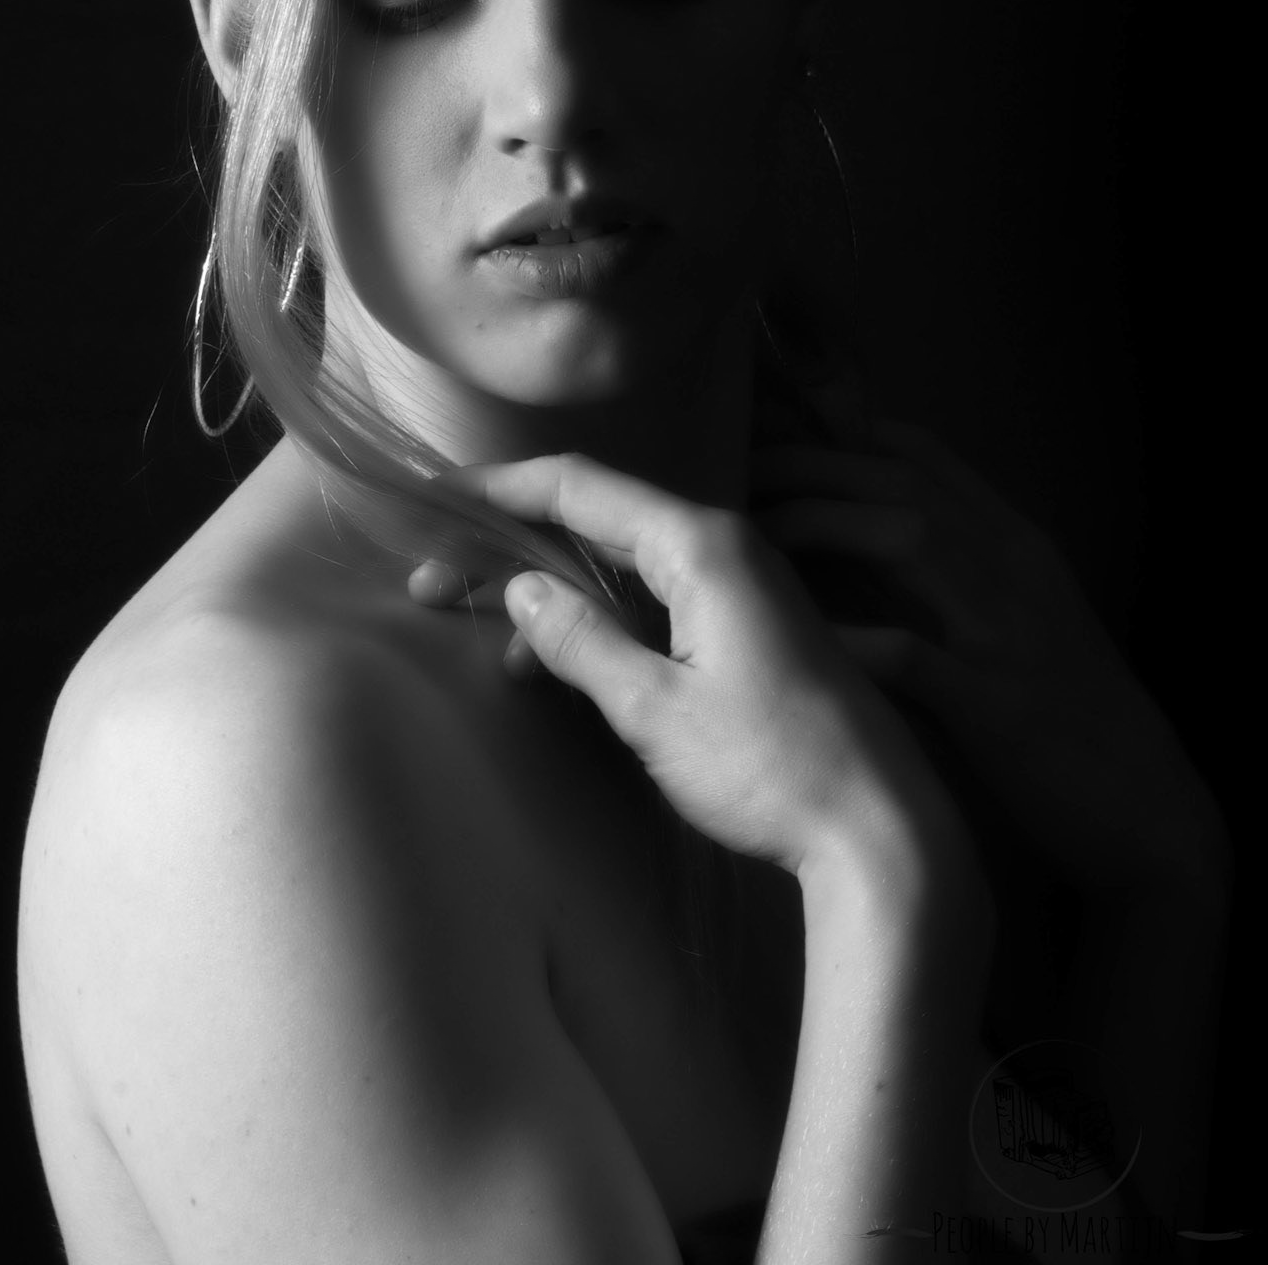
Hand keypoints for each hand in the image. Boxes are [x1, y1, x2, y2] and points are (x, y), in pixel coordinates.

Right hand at [409, 452, 972, 882]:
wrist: (883, 830)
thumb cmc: (770, 768)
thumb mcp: (656, 711)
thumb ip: (581, 643)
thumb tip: (519, 587)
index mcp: (701, 545)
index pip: (579, 485)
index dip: (499, 486)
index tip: (434, 497)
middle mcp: (725, 546)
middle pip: (597, 518)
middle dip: (511, 542)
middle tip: (433, 581)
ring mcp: (743, 586)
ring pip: (623, 562)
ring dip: (550, 587)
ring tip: (477, 629)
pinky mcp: (752, 628)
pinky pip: (655, 597)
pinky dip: (597, 617)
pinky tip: (552, 661)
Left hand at [749, 419, 1227, 894]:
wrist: (1151, 814)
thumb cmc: (1072, 719)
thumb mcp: (1024, 618)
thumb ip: (958, 567)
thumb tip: (871, 530)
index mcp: (1014, 543)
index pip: (923, 451)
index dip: (842, 426)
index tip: (774, 422)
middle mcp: (1010, 567)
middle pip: (898, 478)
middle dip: (810, 461)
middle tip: (732, 465)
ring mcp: (1005, 630)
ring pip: (905, 537)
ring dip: (820, 522)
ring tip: (747, 533)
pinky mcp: (995, 703)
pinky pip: (912, 656)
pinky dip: (852, 640)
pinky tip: (791, 637)